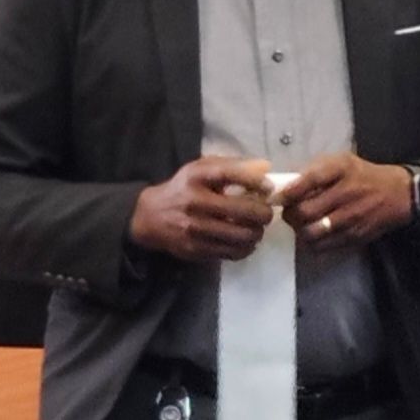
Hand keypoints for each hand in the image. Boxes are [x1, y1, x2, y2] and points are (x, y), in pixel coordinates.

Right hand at [129, 157, 274, 262]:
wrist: (150, 216)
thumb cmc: (184, 188)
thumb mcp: (202, 169)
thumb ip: (234, 166)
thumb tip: (266, 168)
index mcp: (196, 177)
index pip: (229, 175)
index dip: (254, 181)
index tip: (269, 188)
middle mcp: (194, 202)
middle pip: (241, 211)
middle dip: (263, 213)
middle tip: (266, 213)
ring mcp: (194, 229)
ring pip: (240, 236)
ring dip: (257, 233)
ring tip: (257, 228)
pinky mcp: (195, 249)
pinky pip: (231, 253)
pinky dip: (246, 248)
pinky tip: (246, 241)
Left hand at [277, 152, 412, 252]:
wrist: (398, 194)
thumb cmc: (363, 175)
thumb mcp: (341, 162)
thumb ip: (315, 172)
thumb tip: (287, 187)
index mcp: (342, 169)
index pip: (310, 180)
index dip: (289, 191)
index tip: (279, 197)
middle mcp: (347, 193)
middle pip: (306, 211)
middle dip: (290, 213)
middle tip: (289, 211)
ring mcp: (351, 218)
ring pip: (311, 233)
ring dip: (300, 230)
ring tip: (301, 224)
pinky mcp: (354, 237)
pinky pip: (322, 246)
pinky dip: (312, 241)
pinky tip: (314, 233)